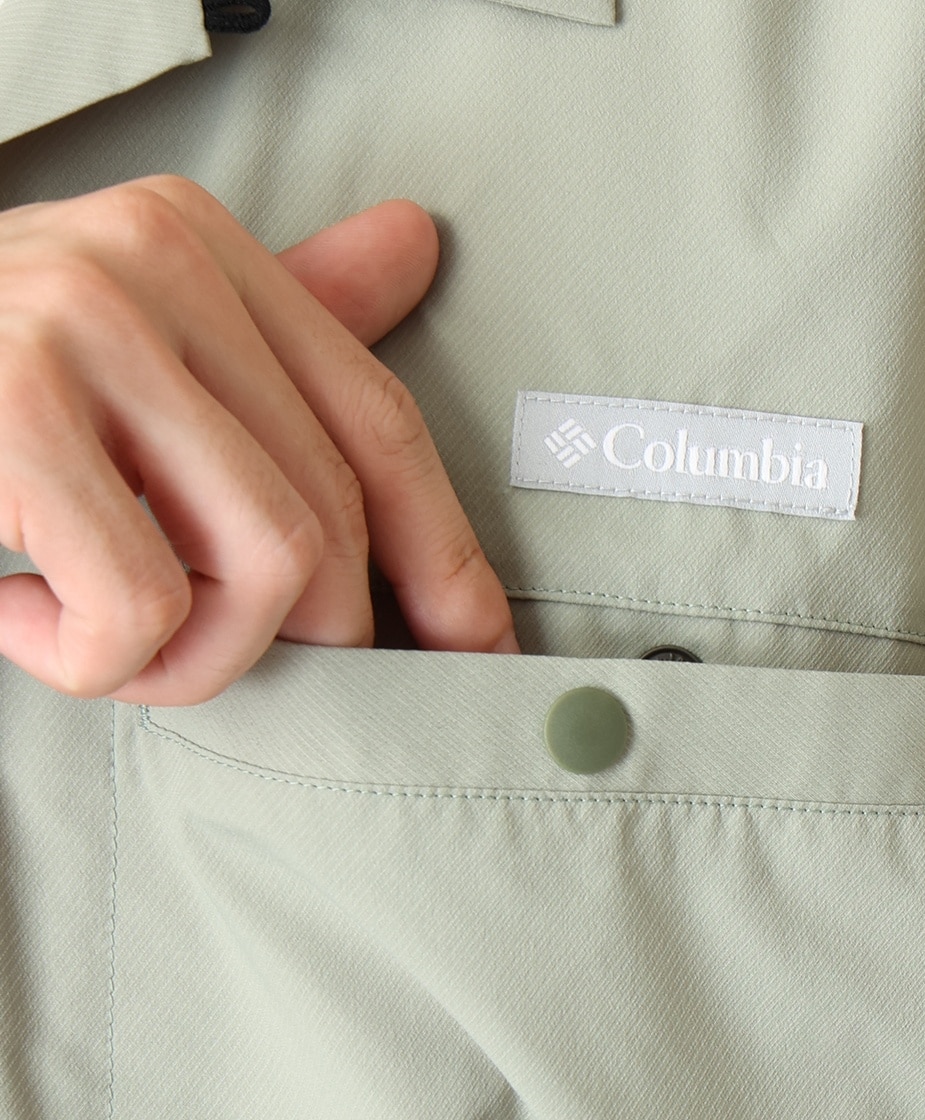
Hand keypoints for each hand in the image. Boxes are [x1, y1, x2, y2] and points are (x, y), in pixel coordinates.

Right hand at [0, 176, 519, 706]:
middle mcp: (153, 266)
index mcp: (200, 248)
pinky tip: (19, 612)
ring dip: (184, 661)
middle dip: (279, 640)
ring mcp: (78, 328)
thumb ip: (268, 317)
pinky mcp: (9, 410)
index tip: (474, 645)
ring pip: (264, 574)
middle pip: (328, 525)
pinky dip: (88, 659)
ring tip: (99, 639)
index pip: (377, 426)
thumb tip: (413, 249)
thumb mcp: (125, 338)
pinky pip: (139, 611)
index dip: (443, 554)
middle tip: (182, 649)